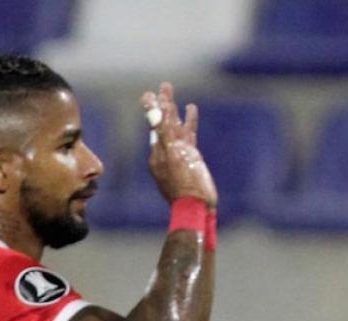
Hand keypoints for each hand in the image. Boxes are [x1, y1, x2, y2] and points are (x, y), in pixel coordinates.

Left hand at [141, 83, 217, 207]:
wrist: (198, 206)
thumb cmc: (186, 185)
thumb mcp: (173, 156)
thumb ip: (165, 133)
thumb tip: (154, 111)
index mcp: (159, 152)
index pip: (156, 124)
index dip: (154, 107)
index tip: (149, 94)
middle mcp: (167, 150)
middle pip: (164, 122)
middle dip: (164, 104)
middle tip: (164, 86)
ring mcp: (180, 154)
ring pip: (176, 127)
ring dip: (174, 109)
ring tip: (172, 92)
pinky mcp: (192, 158)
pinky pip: (188, 135)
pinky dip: (188, 121)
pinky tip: (191, 109)